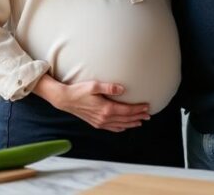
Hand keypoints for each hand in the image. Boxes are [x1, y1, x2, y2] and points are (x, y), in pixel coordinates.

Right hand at [35, 76, 149, 132]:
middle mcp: (104, 118)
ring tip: (141, 121)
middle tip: (148, 115)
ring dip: (132, 123)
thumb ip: (109, 87)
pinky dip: (121, 128)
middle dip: (138, 117)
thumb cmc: (78, 90)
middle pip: (126, 119)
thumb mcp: (94, 85)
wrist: (65, 99)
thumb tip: (122, 89)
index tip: (147, 106)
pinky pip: (112, 128)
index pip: (127, 111)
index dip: (138, 109)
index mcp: (106, 109)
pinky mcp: (96, 123)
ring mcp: (100, 122)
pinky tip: (124, 126)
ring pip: (121, 125)